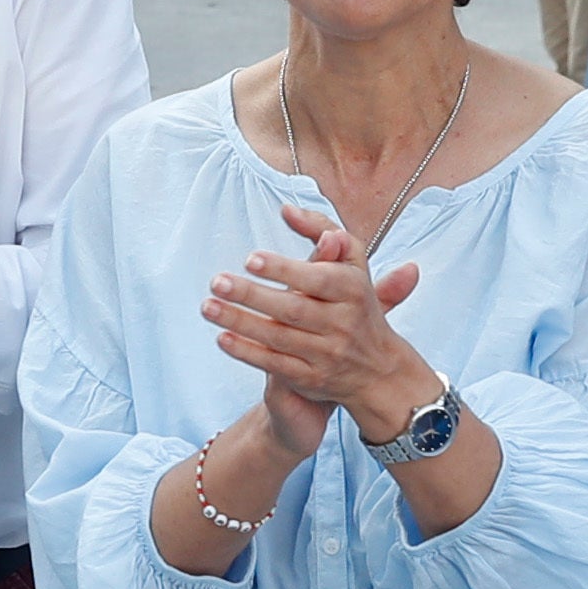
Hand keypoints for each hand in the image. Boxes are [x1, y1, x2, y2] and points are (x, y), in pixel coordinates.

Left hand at [207, 208, 427, 452]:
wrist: (379, 369)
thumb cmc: (357, 304)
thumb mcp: (353, 264)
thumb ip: (322, 231)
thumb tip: (286, 209)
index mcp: (354, 290)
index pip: (318, 279)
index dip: (284, 270)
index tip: (250, 259)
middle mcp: (343, 323)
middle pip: (294, 309)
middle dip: (252, 295)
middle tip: (217, 281)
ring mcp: (327, 354)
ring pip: (279, 337)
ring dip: (241, 322)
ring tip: (208, 307)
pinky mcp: (312, 379)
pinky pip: (276, 365)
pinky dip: (248, 352)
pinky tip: (223, 338)